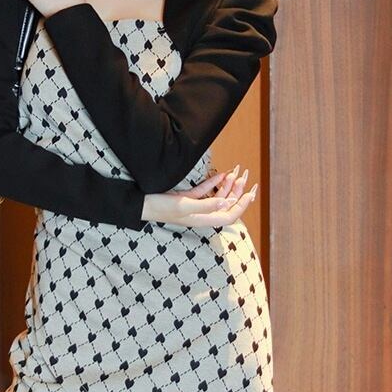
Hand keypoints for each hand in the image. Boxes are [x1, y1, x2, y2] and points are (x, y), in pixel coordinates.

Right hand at [142, 165, 257, 227]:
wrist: (141, 204)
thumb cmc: (160, 208)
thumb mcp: (184, 206)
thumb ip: (206, 205)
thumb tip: (226, 202)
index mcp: (202, 219)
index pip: (229, 215)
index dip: (241, 206)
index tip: (250, 193)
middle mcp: (201, 214)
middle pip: (225, 205)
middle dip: (236, 192)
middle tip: (245, 177)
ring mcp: (194, 206)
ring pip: (216, 196)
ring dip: (226, 185)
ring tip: (234, 172)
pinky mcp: (187, 198)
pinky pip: (205, 191)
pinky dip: (213, 182)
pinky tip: (220, 174)